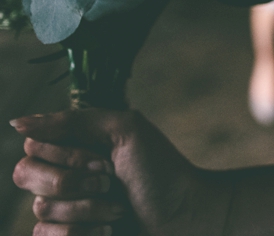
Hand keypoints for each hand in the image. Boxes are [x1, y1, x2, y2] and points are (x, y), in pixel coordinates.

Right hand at [11, 109, 230, 235]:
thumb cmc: (160, 169)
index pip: (33, 145)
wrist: (183, 214)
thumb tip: (17, 123)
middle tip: (108, 182)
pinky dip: (81, 232)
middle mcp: (63, 171)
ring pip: (41, 208)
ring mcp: (64, 205)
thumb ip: (72, 121)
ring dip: (87, 209)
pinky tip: (107, 229)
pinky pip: (45, 235)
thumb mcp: (125, 130)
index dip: (66, 155)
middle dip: (72, 182)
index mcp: (75, 142)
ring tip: (117, 209)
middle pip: (24, 174)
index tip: (103, 161)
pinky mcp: (67, 234)